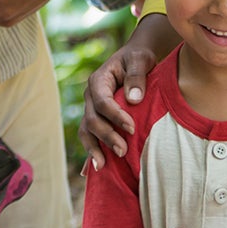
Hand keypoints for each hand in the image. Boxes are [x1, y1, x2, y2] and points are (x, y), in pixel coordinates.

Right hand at [78, 30, 161, 167]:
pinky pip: (90, 136)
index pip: (102, 101)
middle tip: (123, 151)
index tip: (131, 128)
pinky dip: (91, 152)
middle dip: (106, 136)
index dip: (115, 116)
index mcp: (98, 80)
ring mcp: (91, 109)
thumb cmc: (138, 58)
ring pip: (86, 131)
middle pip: (92, 119)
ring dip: (94, 148)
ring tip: (104, 165)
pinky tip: (93, 170)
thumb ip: (137, 76)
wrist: (136, 59)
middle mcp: (90, 96)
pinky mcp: (98, 119)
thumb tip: (134, 99)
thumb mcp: (140, 59)